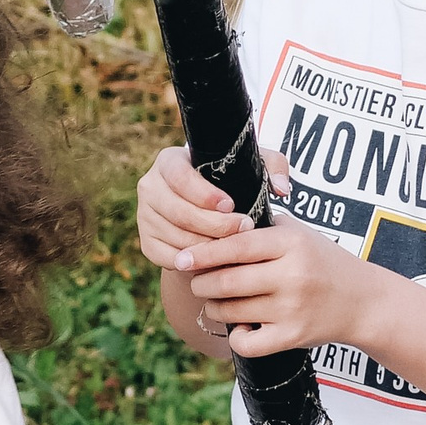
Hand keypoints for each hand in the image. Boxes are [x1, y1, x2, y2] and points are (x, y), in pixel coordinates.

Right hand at [135, 143, 261, 281]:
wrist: (204, 213)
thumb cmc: (230, 184)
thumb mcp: (251, 168)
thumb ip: (272, 166)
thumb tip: (280, 188)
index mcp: (169, 162)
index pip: (180, 177)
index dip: (204, 194)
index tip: (231, 205)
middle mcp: (150, 186)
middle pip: (178, 211)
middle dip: (214, 224)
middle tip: (243, 228)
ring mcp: (145, 216)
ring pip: (176, 237)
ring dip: (208, 246)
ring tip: (235, 245)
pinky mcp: (147, 243)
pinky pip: (170, 257)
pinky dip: (195, 262)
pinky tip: (217, 259)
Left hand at [181, 200, 373, 359]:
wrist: (363, 302)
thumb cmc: (321, 262)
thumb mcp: (298, 234)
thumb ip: (259, 227)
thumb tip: (209, 227)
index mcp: (290, 243)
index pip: (236, 246)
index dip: (203, 253)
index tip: (181, 258)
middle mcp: (292, 275)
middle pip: (227, 281)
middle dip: (203, 283)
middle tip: (198, 282)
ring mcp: (292, 308)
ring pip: (231, 311)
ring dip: (214, 307)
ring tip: (215, 301)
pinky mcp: (293, 337)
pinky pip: (247, 343)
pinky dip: (236, 337)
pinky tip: (241, 327)